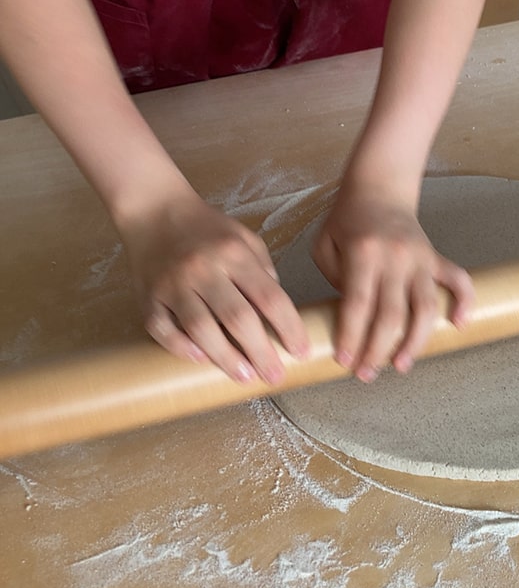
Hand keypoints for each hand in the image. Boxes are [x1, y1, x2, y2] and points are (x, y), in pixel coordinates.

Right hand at [119, 193, 308, 382]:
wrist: (154, 210)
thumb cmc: (207, 229)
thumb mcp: (245, 239)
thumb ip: (264, 271)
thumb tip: (279, 311)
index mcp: (234, 254)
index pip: (270, 298)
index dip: (289, 328)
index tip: (301, 352)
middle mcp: (204, 269)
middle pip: (238, 319)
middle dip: (261, 352)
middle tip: (276, 376)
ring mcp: (173, 284)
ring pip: (200, 329)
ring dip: (225, 357)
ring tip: (245, 376)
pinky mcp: (148, 296)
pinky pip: (161, 329)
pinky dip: (180, 346)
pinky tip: (200, 359)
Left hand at [312, 181, 473, 381]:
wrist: (379, 188)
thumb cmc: (347, 220)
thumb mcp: (325, 246)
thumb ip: (336, 281)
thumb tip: (354, 320)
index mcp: (364, 253)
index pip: (358, 305)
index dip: (351, 337)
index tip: (345, 361)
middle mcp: (396, 258)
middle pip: (392, 315)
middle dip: (378, 350)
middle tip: (366, 374)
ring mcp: (421, 259)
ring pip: (426, 308)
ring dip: (415, 341)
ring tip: (402, 365)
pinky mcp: (436, 258)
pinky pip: (459, 281)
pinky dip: (464, 303)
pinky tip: (458, 326)